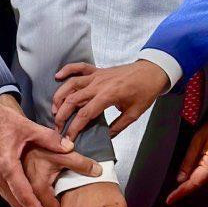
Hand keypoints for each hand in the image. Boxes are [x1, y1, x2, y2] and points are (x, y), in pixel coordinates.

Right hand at [0, 86, 100, 206]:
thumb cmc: (0, 121)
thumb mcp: (28, 127)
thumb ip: (50, 139)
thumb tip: (70, 146)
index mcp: (7, 167)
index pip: (24, 196)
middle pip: (15, 202)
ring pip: (8, 198)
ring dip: (22, 206)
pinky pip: (3, 190)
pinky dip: (14, 197)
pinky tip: (22, 197)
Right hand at [52, 60, 168, 140]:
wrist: (153, 72)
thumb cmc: (145, 91)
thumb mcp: (134, 114)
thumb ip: (118, 127)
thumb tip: (106, 138)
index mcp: (108, 96)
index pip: (84, 114)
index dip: (73, 128)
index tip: (67, 139)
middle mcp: (99, 84)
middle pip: (72, 99)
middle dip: (61, 115)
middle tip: (57, 128)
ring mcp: (97, 75)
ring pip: (71, 84)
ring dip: (60, 96)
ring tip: (54, 109)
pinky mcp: (98, 70)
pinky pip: (79, 67)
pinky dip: (67, 69)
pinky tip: (57, 76)